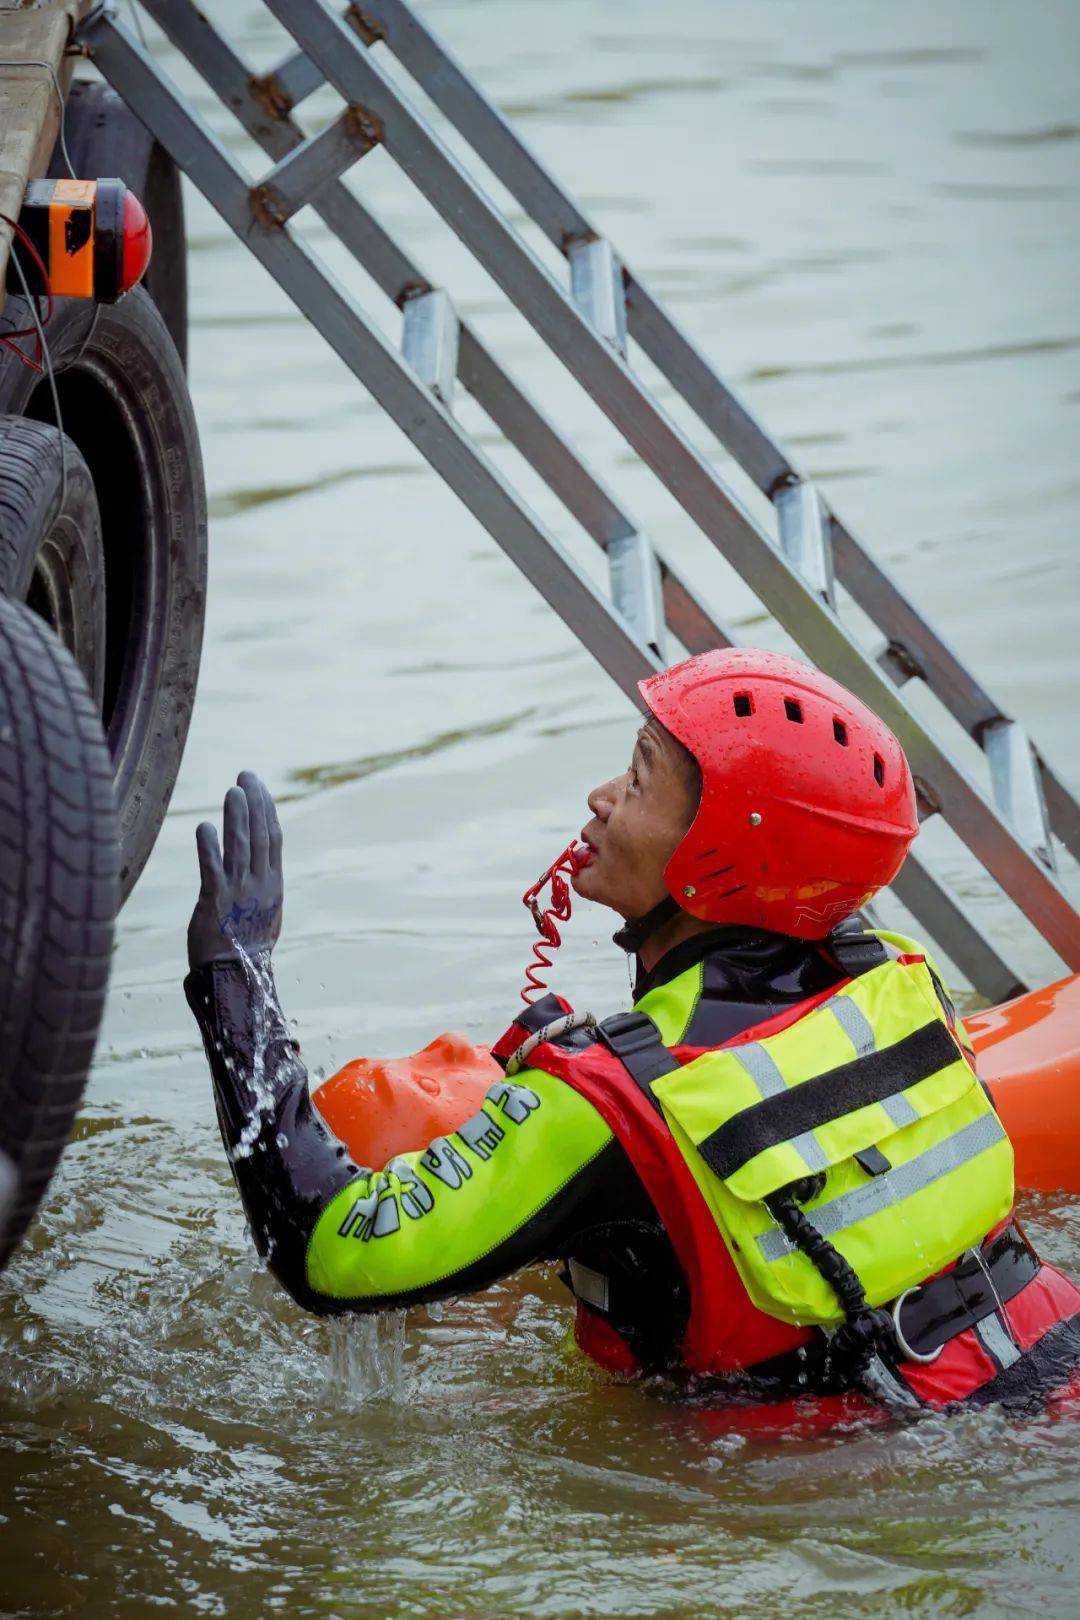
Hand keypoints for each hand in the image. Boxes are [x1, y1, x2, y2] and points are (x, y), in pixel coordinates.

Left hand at [187, 771, 283, 968]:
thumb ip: (262, 885)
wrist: (236, 976)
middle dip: (254, 802)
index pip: (274, 838)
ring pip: (240, 845)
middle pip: (261, 834)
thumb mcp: (264, 912)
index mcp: (274, 884)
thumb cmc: (246, 946)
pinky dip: (209, 846)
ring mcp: (239, 891)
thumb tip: (261, 865)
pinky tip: (205, 827)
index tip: (259, 786)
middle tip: (246, 775)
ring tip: (232, 791)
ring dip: (237, 816)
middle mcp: (260, 883)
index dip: (267, 809)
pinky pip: (212, 868)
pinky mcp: (215, 901)